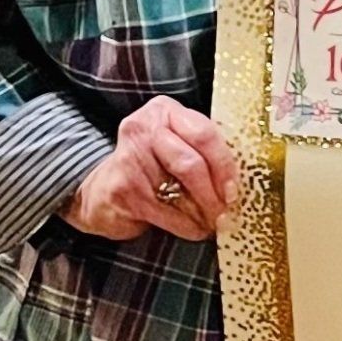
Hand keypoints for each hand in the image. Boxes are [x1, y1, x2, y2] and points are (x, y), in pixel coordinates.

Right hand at [64, 96, 240, 242]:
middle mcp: (143, 129)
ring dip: (205, 212)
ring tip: (213, 221)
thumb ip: (203, 149)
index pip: (205, 133)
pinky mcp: (124, 190)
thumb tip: (240, 179)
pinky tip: (194, 229)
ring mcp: (130, 159)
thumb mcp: (175, 144)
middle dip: (216, 192)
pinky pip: (168, 213)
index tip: (235, 188)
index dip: (226, 165)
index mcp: (164, 111)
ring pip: (182, 190)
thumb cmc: (151, 167)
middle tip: (227, 209)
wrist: (101, 190)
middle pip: (193, 162)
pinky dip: (188, 226)